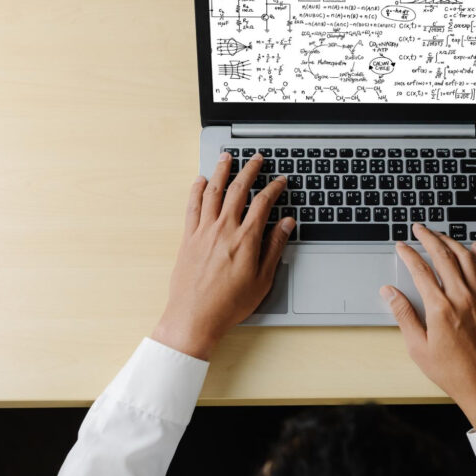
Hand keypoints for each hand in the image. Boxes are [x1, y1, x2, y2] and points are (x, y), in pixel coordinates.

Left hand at [151, 152, 294, 360]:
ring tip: (227, 157)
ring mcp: (203, 231)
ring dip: (221, 171)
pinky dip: (196, 190)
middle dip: (250, 170)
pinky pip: (192, 206)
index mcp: (245, 239)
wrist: (195, 318)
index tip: (280, 181)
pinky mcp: (188, 237)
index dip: (274, 188)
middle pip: (238, 189)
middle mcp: (223, 229)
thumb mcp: (262, 279)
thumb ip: (274, 247)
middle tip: (257, 159)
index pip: (263, 203)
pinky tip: (200, 181)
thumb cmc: (229, 304)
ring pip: (212, 191)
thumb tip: (286, 224)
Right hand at [381, 224, 475, 429]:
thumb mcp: (418, 348)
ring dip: (452, 242)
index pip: (420, 270)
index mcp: (440, 308)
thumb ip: (404, 315)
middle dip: (429, 238)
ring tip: (440, 234)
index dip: (408, 254)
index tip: (401, 246)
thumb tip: (390, 293)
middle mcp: (462, 298)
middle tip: (419, 229)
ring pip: (466, 259)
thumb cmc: (452, 372)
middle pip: (443, 257)